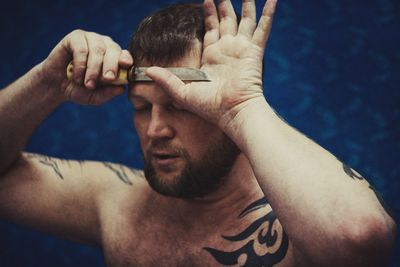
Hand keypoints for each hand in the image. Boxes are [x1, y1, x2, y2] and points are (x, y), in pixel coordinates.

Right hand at [41, 30, 132, 104]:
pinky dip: (80, 64)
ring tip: (87, 84)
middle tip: (108, 78)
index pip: (125, 55)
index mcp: (115, 57)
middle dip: (111, 65)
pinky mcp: (76, 37)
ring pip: (97, 50)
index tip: (126, 65)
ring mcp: (91, 39)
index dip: (126, 59)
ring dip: (93, 69)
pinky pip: (81, 49)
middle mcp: (105, 45)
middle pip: (113, 50)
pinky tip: (77, 76)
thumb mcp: (95, 97)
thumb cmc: (80, 90)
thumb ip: (108, 93)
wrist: (57, 86)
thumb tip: (122, 89)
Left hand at [146, 0, 276, 128]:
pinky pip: (263, 29)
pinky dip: (269, 14)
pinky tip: (273, 0)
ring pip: (245, 20)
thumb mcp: (183, 93)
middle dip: (224, 4)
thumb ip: (166, 79)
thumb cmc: (209, 107)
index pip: (210, 28)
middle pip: (227, 20)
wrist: (232, 113)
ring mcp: (242, 49)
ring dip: (246, 4)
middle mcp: (228, 50)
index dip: (208, 13)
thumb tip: (147, 70)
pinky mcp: (254, 52)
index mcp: (212, 57)